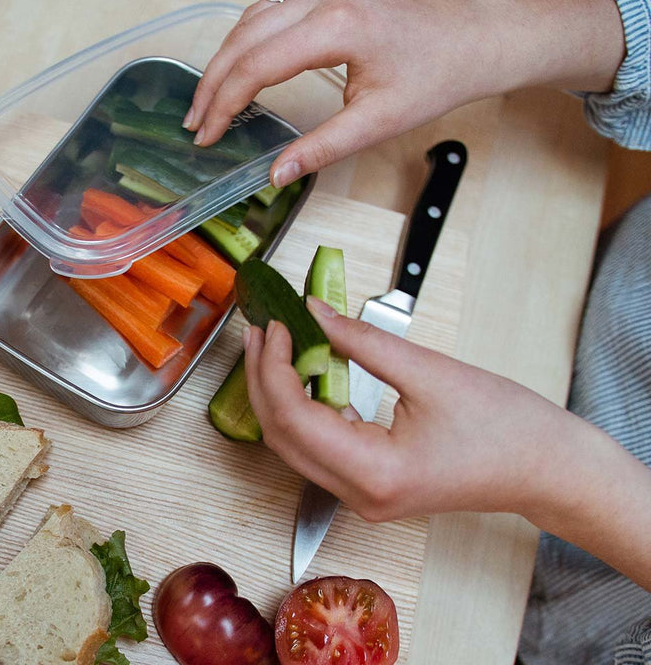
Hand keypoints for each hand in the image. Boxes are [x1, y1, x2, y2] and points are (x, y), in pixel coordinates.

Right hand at [185, 0, 622, 186]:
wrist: (473, 40)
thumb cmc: (436, 77)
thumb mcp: (378, 122)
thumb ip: (321, 147)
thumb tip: (276, 174)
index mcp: (337, 25)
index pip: (257, 65)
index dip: (225, 103)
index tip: (207, 134)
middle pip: (246, 36)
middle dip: (214, 82)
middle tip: (196, 120)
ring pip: (255, 17)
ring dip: (226, 57)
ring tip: (210, 97)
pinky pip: (275, 7)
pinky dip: (249, 37)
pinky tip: (240, 62)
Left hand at [243, 296, 650, 589]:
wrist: (546, 467)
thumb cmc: (505, 426)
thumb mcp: (428, 371)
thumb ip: (362, 342)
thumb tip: (316, 313)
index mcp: (374, 472)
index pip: (293, 417)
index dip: (274, 366)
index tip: (275, 326)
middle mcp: (360, 495)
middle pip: (282, 436)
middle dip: (264, 379)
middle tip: (263, 330)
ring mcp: (364, 497)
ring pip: (295, 445)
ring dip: (279, 395)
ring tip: (276, 346)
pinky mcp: (372, 486)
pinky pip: (320, 449)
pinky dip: (305, 410)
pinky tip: (307, 374)